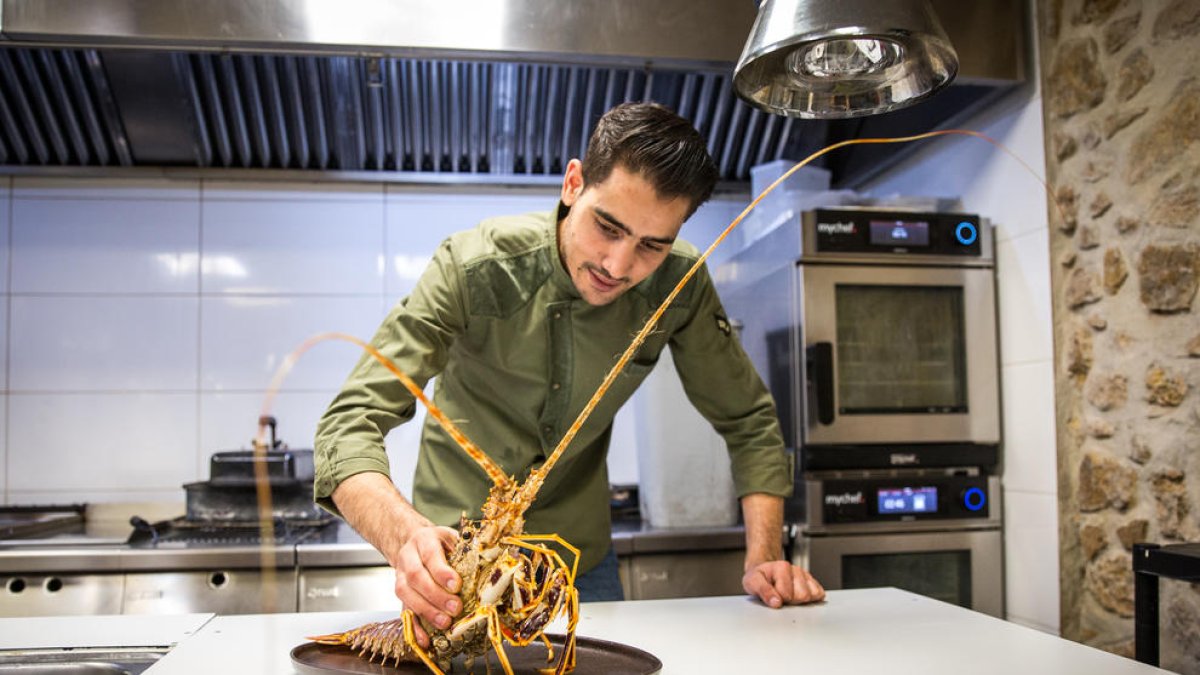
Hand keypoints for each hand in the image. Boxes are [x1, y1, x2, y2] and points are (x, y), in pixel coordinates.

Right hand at [392, 524, 461, 646]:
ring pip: (406, 594)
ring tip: (444, 623)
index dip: (442, 572)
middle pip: (416, 577)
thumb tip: (487, 566)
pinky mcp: (400, 593)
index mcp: (423, 540)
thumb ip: (464, 549)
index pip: (430, 555)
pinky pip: (403, 610)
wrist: (412, 541)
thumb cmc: (438, 542)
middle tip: (455, 608)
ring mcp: (400, 576)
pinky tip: (425, 639)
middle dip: (436, 595)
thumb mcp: (451, 538)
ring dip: (426, 611)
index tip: (457, 585)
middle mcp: (408, 557)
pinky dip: (414, 627)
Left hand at [742, 560, 825, 607]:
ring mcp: (805, 575)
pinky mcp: (812, 582)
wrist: (765, 572)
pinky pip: (819, 594)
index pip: (787, 594)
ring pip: (811, 596)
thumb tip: (776, 602)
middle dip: (790, 600)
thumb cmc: (759, 578)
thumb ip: (763, 591)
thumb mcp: (752, 582)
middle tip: (781, 596)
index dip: (778, 598)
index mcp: (782, 567)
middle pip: (802, 596)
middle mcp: (796, 569)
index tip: (772, 595)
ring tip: (788, 595)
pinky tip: (799, 596)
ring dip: (800, 600)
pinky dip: (811, 599)